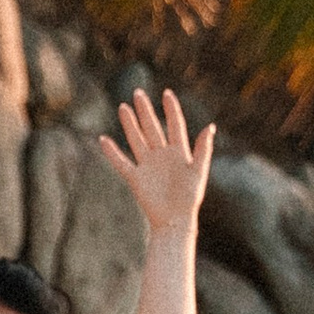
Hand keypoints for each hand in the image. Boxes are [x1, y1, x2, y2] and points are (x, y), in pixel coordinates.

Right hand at [96, 85, 213, 232]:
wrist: (175, 221)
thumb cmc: (190, 198)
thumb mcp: (199, 172)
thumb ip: (203, 149)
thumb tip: (210, 127)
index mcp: (179, 152)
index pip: (175, 125)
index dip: (171, 109)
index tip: (166, 93)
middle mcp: (162, 155)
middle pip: (152, 128)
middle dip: (145, 111)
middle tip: (137, 93)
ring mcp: (147, 165)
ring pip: (136, 139)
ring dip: (130, 124)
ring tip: (122, 107)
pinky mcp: (136, 178)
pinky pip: (121, 162)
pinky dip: (112, 152)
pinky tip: (103, 140)